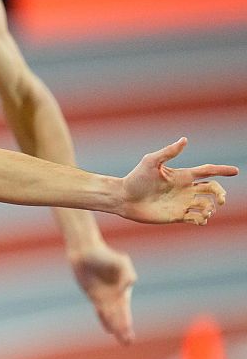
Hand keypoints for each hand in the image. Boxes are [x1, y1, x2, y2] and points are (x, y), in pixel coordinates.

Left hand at [68, 243, 137, 344]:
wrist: (86, 252)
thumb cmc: (104, 255)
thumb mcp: (121, 262)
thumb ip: (127, 274)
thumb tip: (126, 287)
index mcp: (123, 290)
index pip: (125, 309)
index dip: (126, 322)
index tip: (129, 333)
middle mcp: (115, 296)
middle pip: (119, 316)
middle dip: (123, 329)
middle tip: (128, 342)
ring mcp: (104, 297)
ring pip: (110, 316)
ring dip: (115, 327)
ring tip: (122, 340)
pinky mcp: (93, 295)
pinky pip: (99, 310)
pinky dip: (104, 320)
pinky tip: (108, 329)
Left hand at [117, 138, 234, 224]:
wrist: (123, 198)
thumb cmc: (135, 178)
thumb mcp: (151, 161)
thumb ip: (169, 152)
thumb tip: (185, 139)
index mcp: (183, 175)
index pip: (208, 171)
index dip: (222, 170)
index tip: (236, 171)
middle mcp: (185, 189)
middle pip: (213, 190)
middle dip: (221, 194)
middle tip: (220, 200)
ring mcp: (182, 203)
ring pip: (207, 205)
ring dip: (210, 209)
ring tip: (205, 211)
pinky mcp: (177, 216)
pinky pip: (196, 219)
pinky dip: (202, 220)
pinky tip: (200, 219)